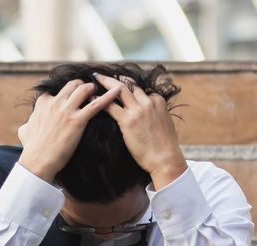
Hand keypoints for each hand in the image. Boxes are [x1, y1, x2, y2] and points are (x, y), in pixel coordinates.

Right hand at [17, 78, 121, 183]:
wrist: (38, 161)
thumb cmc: (32, 149)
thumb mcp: (25, 131)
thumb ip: (28, 123)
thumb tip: (26, 126)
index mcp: (43, 103)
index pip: (57, 91)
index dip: (66, 94)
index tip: (71, 98)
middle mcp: (55, 103)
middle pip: (73, 85)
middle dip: (82, 86)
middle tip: (89, 93)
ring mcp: (67, 111)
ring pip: (84, 89)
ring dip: (93, 89)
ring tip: (98, 93)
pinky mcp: (77, 121)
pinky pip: (96, 104)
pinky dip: (108, 96)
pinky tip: (118, 91)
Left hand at [92, 72, 186, 189]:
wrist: (165, 158)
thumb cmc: (165, 146)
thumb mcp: (165, 124)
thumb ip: (157, 114)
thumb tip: (152, 115)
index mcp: (158, 101)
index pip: (140, 90)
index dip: (128, 87)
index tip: (117, 85)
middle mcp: (148, 102)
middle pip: (129, 85)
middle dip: (114, 79)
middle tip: (101, 75)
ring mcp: (138, 110)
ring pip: (119, 90)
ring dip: (105, 82)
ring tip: (95, 78)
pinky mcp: (128, 121)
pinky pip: (110, 106)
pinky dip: (99, 100)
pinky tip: (91, 98)